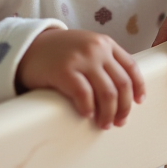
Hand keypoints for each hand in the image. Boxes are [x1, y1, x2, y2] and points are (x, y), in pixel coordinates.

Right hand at [16, 29, 145, 128]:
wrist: (28, 46)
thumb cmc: (59, 52)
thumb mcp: (85, 47)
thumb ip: (103, 60)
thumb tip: (122, 91)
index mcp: (105, 43)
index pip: (131, 66)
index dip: (138, 87)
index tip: (139, 102)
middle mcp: (96, 49)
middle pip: (121, 83)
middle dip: (124, 107)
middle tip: (120, 121)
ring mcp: (81, 59)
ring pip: (107, 92)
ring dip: (108, 113)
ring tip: (104, 124)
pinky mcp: (64, 70)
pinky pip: (84, 95)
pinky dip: (88, 108)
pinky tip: (86, 115)